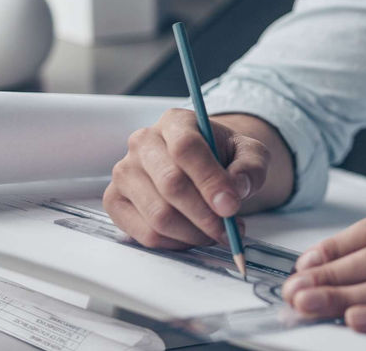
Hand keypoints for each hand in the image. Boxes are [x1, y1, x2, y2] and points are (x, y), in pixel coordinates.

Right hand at [103, 108, 270, 248]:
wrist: (201, 165)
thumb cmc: (224, 157)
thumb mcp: (249, 153)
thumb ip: (250, 167)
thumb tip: (237, 188)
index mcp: (175, 121)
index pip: (186, 148)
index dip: (210, 180)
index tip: (231, 205)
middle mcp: (143, 142)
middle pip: (170, 184)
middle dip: (205, 214)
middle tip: (229, 229)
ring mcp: (124, 172)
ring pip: (158, 214)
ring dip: (193, 233)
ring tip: (216, 233)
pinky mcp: (115, 201)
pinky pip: (145, 233)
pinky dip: (175, 243)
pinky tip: (193, 236)